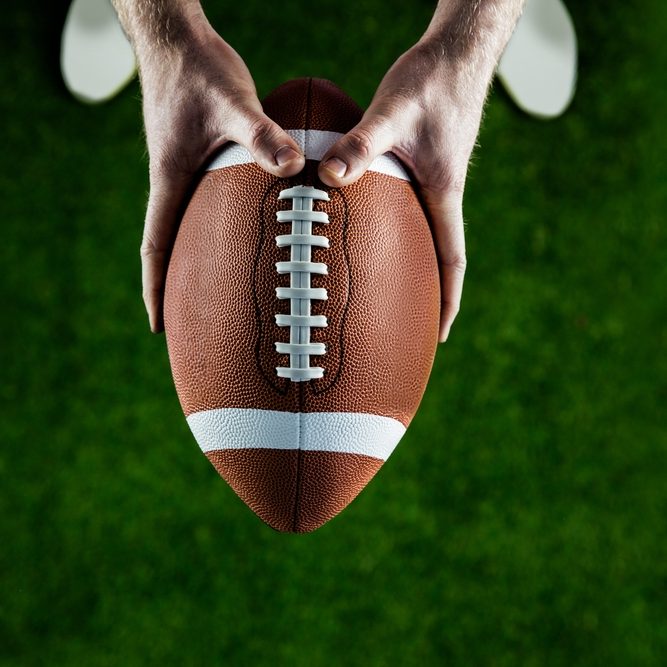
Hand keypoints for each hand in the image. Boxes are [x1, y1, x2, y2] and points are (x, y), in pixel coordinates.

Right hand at [138, 22, 304, 331]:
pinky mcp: (202, 158)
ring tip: (227, 291)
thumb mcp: (232, 101)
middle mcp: (176, 182)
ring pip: (193, 227)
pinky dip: (223, 226)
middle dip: (180, 286)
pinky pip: (211, 203)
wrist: (176, 38)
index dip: (156, 287)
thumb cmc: (197, 69)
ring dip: (202, 259)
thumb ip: (262, 134)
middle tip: (196, 322)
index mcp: (172, 180)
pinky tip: (252, 231)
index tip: (158, 324)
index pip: (157, 246)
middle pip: (173, 246)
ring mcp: (188, 172)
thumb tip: (295, 166)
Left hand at [318, 39, 488, 342]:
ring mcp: (431, 181)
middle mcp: (440, 194)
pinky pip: (407, 209)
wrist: (458, 49)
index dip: (448, 299)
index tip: (440, 333)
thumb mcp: (394, 109)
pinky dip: (393, 230)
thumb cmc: (432, 79)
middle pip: (436, 256)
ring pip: (421, 235)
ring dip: (410, 265)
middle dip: (426, 294)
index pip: (451, 260)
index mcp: (442, 193)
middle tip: (406, 327)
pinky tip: (366, 229)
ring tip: (383, 293)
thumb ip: (361, 142)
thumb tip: (329, 175)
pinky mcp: (420, 165)